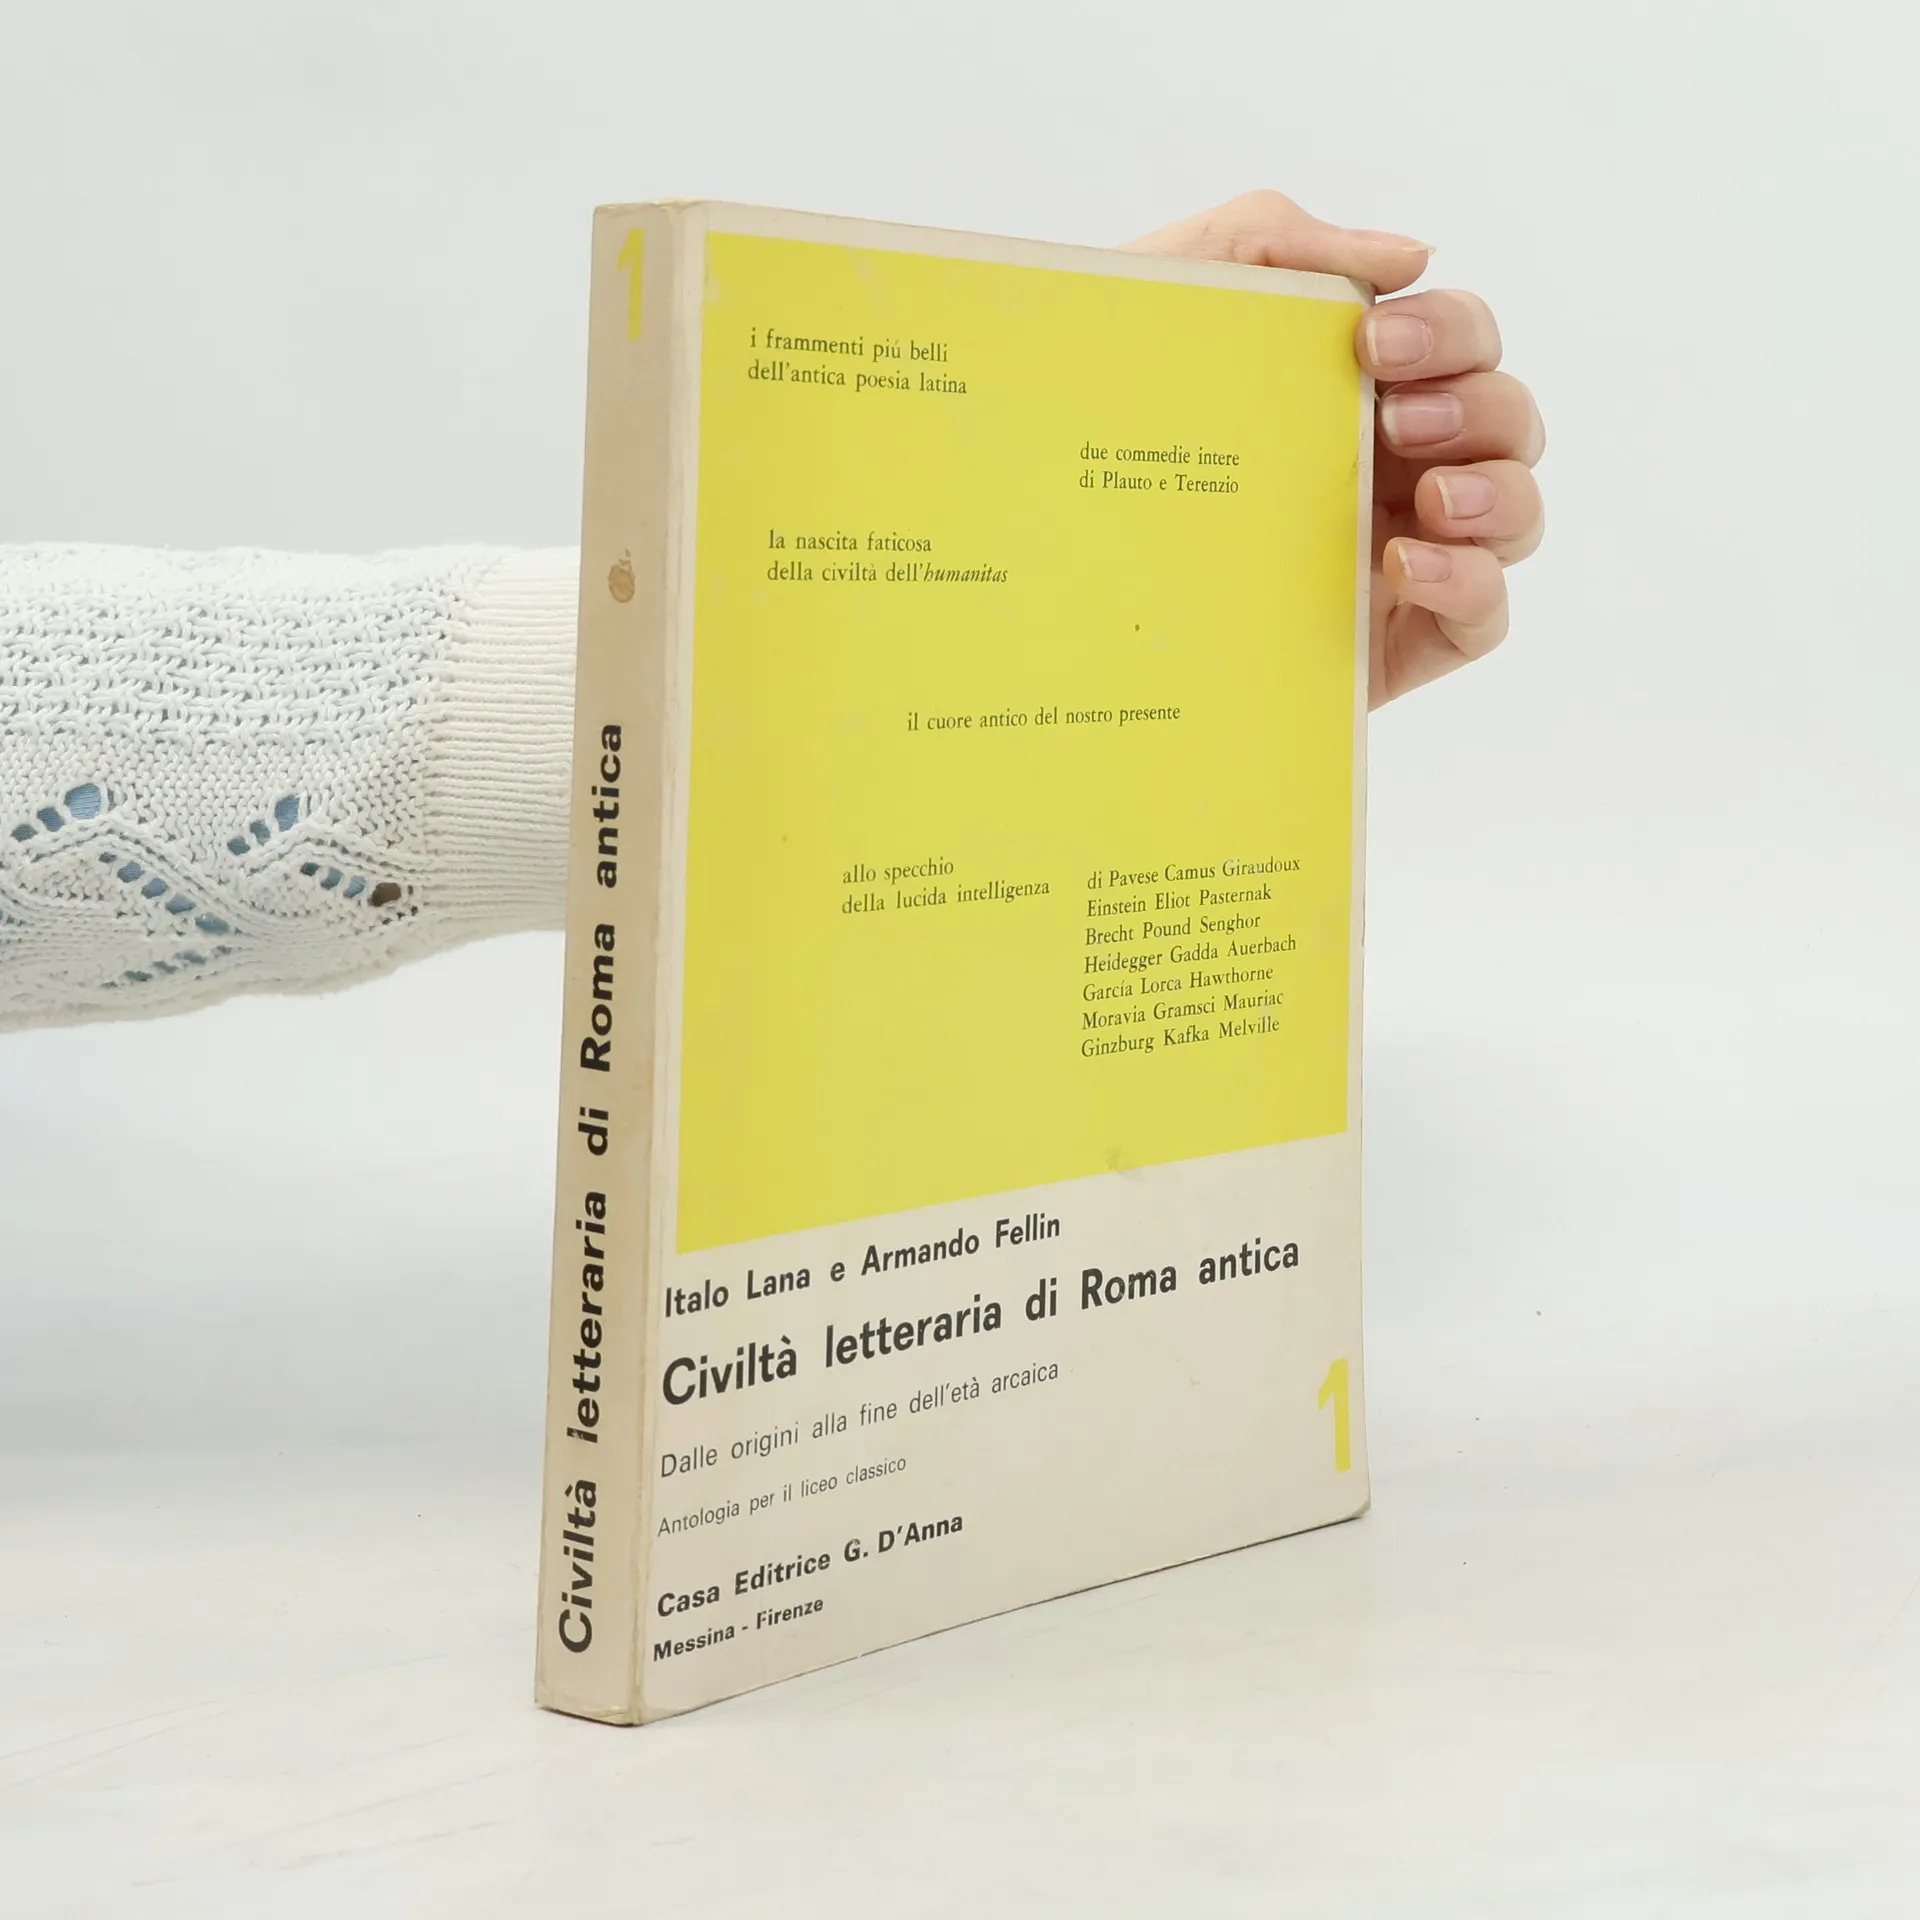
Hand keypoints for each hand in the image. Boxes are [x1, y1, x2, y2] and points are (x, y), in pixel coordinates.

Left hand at [1124, 191, 1544, 707]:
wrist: (1043, 552)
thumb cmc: (1101, 417)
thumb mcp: (1170, 294)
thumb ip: (1279, 242)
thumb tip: (1411, 258)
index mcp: (1351, 389)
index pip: (1460, 341)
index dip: (1451, 330)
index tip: (1374, 344)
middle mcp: (1386, 467)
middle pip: (1505, 419)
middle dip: (1476, 404)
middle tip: (1393, 418)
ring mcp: (1395, 555)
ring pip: (1515, 512)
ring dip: (1497, 491)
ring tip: (1428, 496)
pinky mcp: (1389, 643)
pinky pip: (1485, 616)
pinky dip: (1472, 584)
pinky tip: (1404, 567)